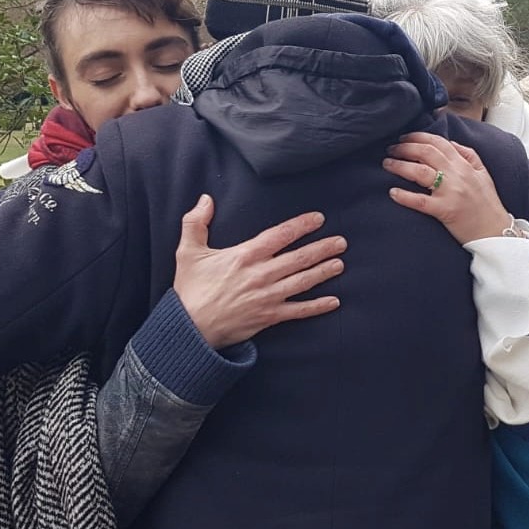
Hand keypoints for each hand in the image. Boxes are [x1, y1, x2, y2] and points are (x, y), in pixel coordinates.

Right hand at [173, 195, 344, 348]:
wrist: (190, 328)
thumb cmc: (190, 290)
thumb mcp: (187, 252)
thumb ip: (196, 222)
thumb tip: (205, 199)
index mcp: (245, 255)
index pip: (280, 235)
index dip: (302, 225)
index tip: (319, 219)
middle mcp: (261, 274)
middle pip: (299, 258)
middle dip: (322, 248)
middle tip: (341, 242)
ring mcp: (268, 297)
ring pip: (303, 282)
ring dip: (324, 272)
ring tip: (340, 264)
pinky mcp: (269, 317)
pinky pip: (299, 311)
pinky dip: (317, 306)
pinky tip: (334, 301)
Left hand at [383, 132, 511, 244]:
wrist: (495, 232)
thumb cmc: (487, 205)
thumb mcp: (483, 174)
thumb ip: (469, 155)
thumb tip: (451, 143)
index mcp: (464, 165)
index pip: (438, 142)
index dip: (418, 137)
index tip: (403, 138)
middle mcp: (457, 175)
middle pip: (426, 152)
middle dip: (404, 148)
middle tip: (390, 149)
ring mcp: (450, 192)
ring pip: (420, 172)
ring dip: (399, 165)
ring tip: (387, 164)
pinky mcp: (445, 211)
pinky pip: (420, 201)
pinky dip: (404, 196)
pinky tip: (393, 192)